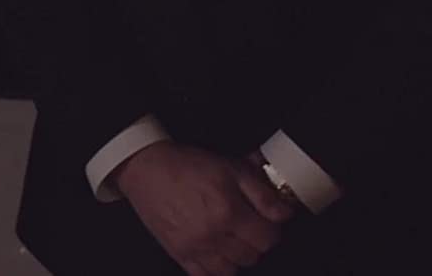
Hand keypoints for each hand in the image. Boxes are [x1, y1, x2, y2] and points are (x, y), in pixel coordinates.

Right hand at [112, 141, 292, 275]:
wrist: (147, 169)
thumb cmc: (187, 166)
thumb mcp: (230, 168)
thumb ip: (262, 193)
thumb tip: (284, 213)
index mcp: (227, 211)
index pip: (268, 238)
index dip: (272, 229)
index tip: (265, 221)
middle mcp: (212, 234)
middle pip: (253, 256)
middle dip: (255, 241)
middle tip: (247, 225)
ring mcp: (195, 248)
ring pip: (233, 269)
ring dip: (237, 256)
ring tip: (231, 238)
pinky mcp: (179, 255)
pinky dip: (215, 268)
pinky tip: (215, 252)